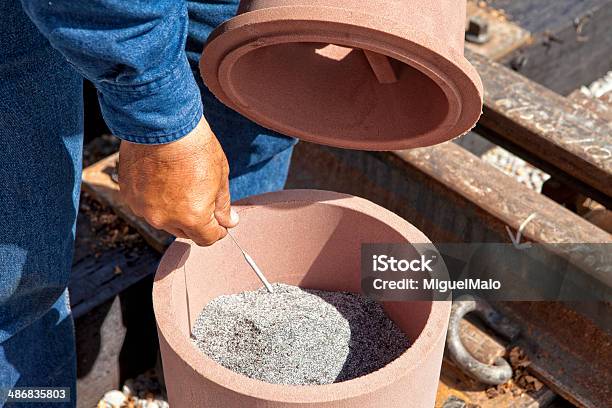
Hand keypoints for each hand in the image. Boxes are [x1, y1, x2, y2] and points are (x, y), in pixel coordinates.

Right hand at [118, 117, 238, 245]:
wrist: (163, 122)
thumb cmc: (196, 146)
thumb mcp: (219, 176)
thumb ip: (223, 205)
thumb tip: (229, 223)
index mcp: (193, 218)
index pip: (207, 239)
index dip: (217, 231)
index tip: (219, 222)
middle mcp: (166, 219)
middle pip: (184, 232)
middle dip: (196, 222)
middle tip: (201, 199)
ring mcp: (144, 209)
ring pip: (163, 220)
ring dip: (173, 211)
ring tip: (180, 184)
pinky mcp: (129, 196)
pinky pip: (146, 206)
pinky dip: (155, 199)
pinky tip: (162, 179)